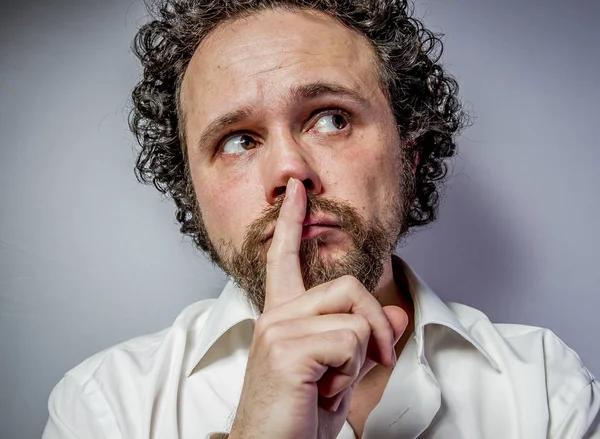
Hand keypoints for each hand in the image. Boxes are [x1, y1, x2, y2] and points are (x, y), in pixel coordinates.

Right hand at [229, 178, 408, 438]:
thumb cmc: (299, 417)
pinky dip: (352, 373)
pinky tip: (324, 392)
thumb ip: (365, 335)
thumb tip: (395, 308)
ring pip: (356, 317)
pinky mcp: (288, 348)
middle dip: (376, 325)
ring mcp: (278, 329)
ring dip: (360, 359)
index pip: (285, 259)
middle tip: (377, 360)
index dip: (293, 223)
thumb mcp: (343, 372)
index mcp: (282, 317)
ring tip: (331, 385)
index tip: (298, 193)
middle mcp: (276, 316)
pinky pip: (351, 340)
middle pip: (348, 286)